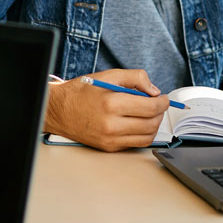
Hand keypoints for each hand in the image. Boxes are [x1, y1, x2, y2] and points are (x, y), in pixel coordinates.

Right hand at [45, 68, 169, 151]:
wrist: (59, 110)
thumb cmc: (82, 92)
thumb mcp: (108, 75)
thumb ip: (135, 78)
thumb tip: (154, 91)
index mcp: (112, 103)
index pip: (150, 107)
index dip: (163, 102)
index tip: (164, 98)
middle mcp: (111, 124)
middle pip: (151, 124)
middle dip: (160, 113)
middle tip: (159, 104)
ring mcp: (110, 139)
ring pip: (146, 137)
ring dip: (154, 125)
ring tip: (150, 113)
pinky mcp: (108, 147)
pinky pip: (135, 143)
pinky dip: (142, 133)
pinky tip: (138, 122)